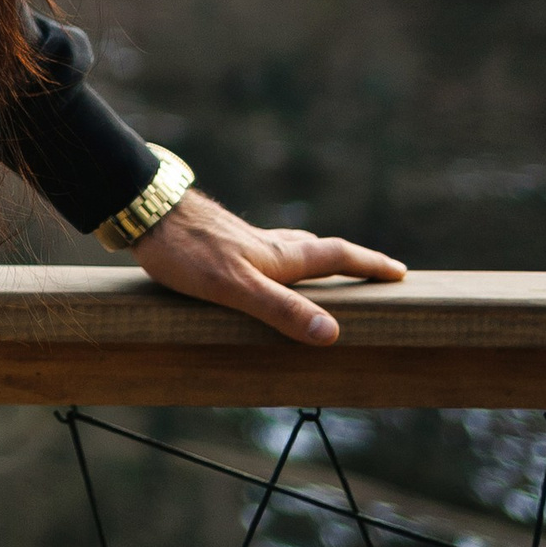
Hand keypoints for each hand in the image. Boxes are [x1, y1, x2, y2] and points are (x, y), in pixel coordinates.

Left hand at [132, 185, 405, 346]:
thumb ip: (282, 310)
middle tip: (373, 269)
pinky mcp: (218, 243)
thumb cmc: (188, 252)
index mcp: (280, 256)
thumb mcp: (236, 289)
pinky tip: (258, 266)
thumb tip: (332, 335)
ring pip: (289, 248)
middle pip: (318, 250)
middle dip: (348, 261)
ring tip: (323, 270)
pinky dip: (277, 260)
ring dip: (313, 258)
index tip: (401, 272)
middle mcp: (267, 245)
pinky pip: (261, 252)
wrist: (145, 211)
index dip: (369, 265)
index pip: (336, 257)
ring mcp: (242, 242)